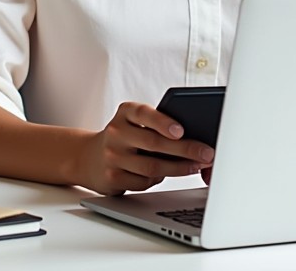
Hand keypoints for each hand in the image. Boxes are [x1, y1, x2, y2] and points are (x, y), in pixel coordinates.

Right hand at [73, 101, 214, 194]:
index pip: (144, 113)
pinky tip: (173, 174)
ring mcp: (112, 156)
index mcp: (125, 113)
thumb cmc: (125, 137)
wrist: (88, 157)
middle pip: (154, 143)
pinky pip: (143, 182)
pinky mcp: (112, 178)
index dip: (163, 121)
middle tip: (206, 153)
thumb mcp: (134, 122)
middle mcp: (116, 133)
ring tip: (197, 166)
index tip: (181, 131)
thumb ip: (156, 124)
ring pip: (151, 166)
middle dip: (185, 149)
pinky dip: (160, 180)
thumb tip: (194, 137)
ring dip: (179, 168)